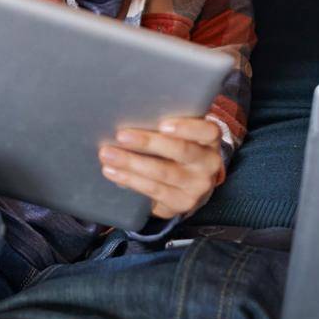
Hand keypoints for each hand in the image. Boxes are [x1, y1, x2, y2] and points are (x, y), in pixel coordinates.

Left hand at [99, 117, 223, 219]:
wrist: (193, 185)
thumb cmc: (181, 148)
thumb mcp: (184, 134)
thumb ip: (168, 125)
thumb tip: (129, 114)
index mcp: (211, 140)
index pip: (207, 131)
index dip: (186, 127)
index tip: (162, 124)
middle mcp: (209, 164)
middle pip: (181, 151)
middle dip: (148, 143)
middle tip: (121, 136)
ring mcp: (197, 186)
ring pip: (163, 173)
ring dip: (132, 163)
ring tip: (108, 155)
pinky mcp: (182, 203)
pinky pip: (154, 191)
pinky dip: (130, 180)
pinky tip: (114, 172)